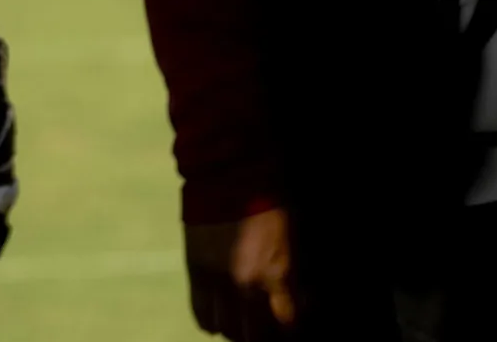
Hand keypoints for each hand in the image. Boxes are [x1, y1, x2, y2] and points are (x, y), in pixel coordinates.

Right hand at [188, 205, 297, 337]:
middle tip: (269, 327)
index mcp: (277, 272)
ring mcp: (218, 281)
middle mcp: (246, 284)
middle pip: (253, 336)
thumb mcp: (293, 236)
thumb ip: (293, 275)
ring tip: (247, 322)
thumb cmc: (273, 198)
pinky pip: (203, 317)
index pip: (286, 324)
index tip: (293, 325)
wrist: (232, 172)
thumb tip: (300, 301)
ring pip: (227, 331)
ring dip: (238, 331)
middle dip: (263, 335)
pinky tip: (225, 314)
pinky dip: (215, 322)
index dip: (290, 329)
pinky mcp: (196, 274)